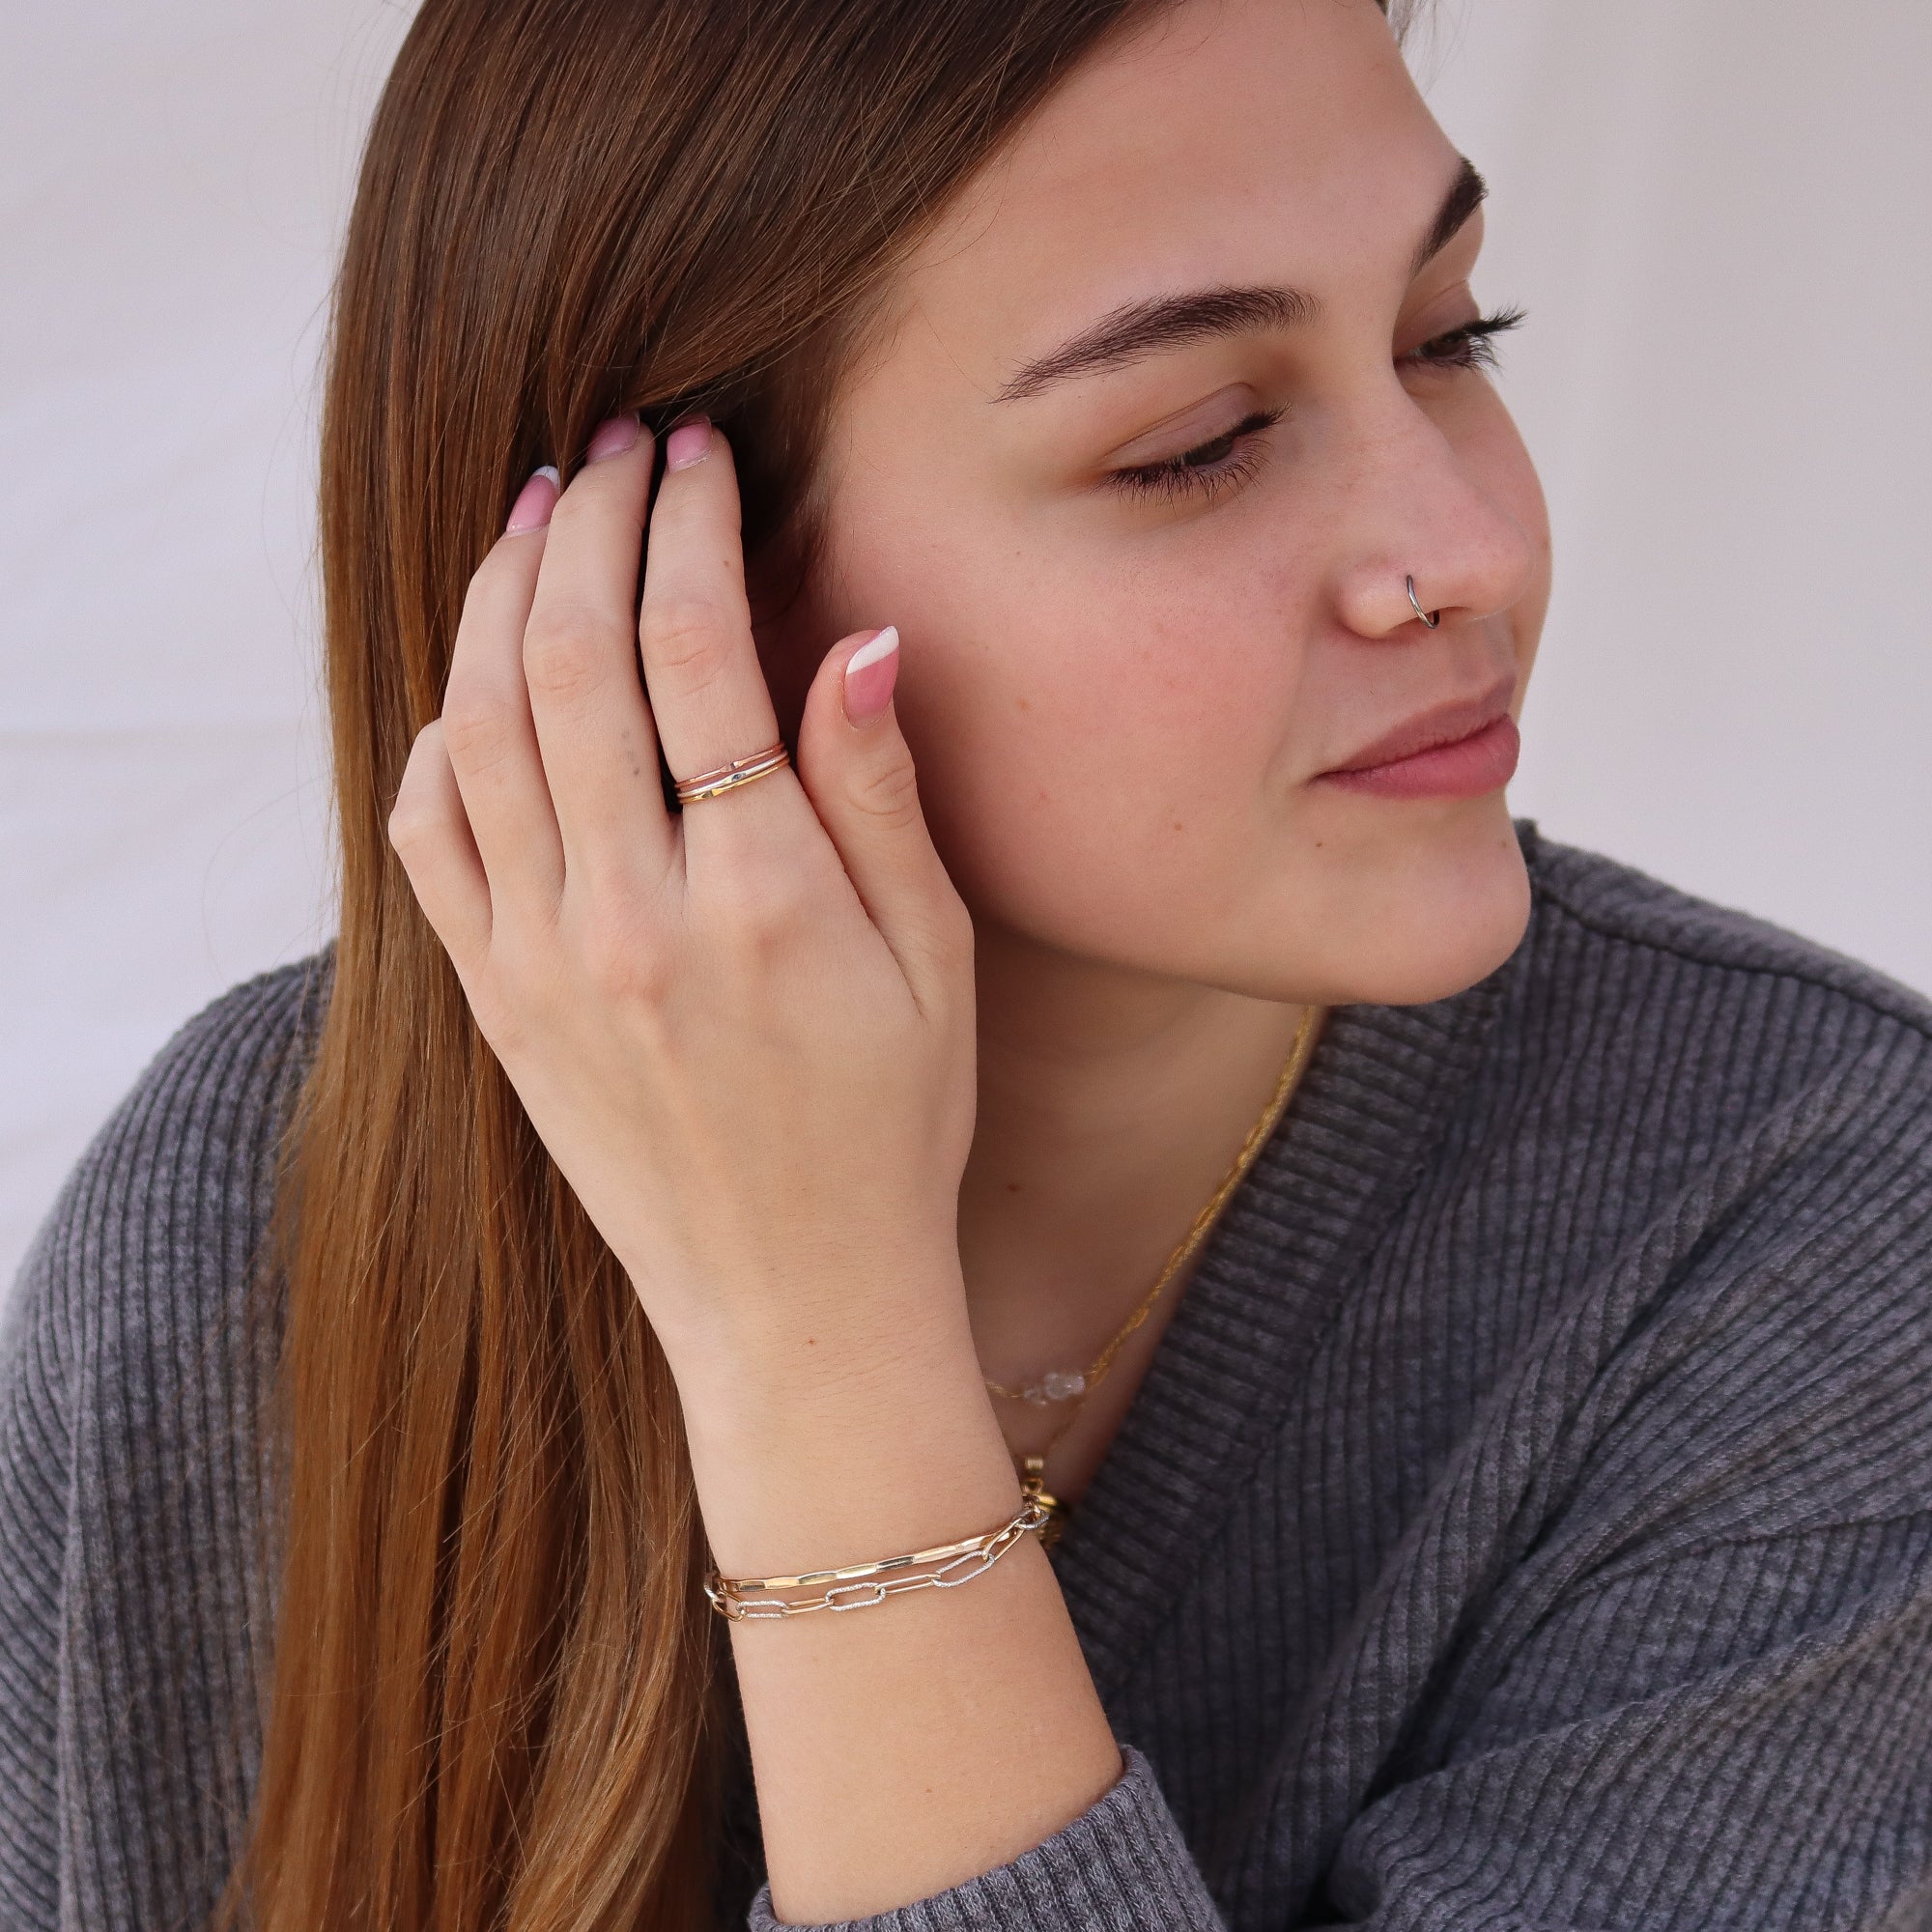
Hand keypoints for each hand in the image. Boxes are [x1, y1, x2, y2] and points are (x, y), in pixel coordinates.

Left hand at [386, 415, 978, 1380]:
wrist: (794, 1301)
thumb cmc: (892, 1132)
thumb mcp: (935, 963)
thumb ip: (882, 795)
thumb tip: (854, 637)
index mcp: (760, 896)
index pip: (694, 650)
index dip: (688, 525)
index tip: (696, 452)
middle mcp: (630, 916)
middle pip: (567, 658)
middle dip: (585, 524)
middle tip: (611, 448)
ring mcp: (543, 961)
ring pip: (478, 726)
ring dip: (496, 598)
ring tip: (534, 517)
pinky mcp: (497, 1003)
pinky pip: (427, 838)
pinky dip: (439, 737)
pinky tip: (476, 685)